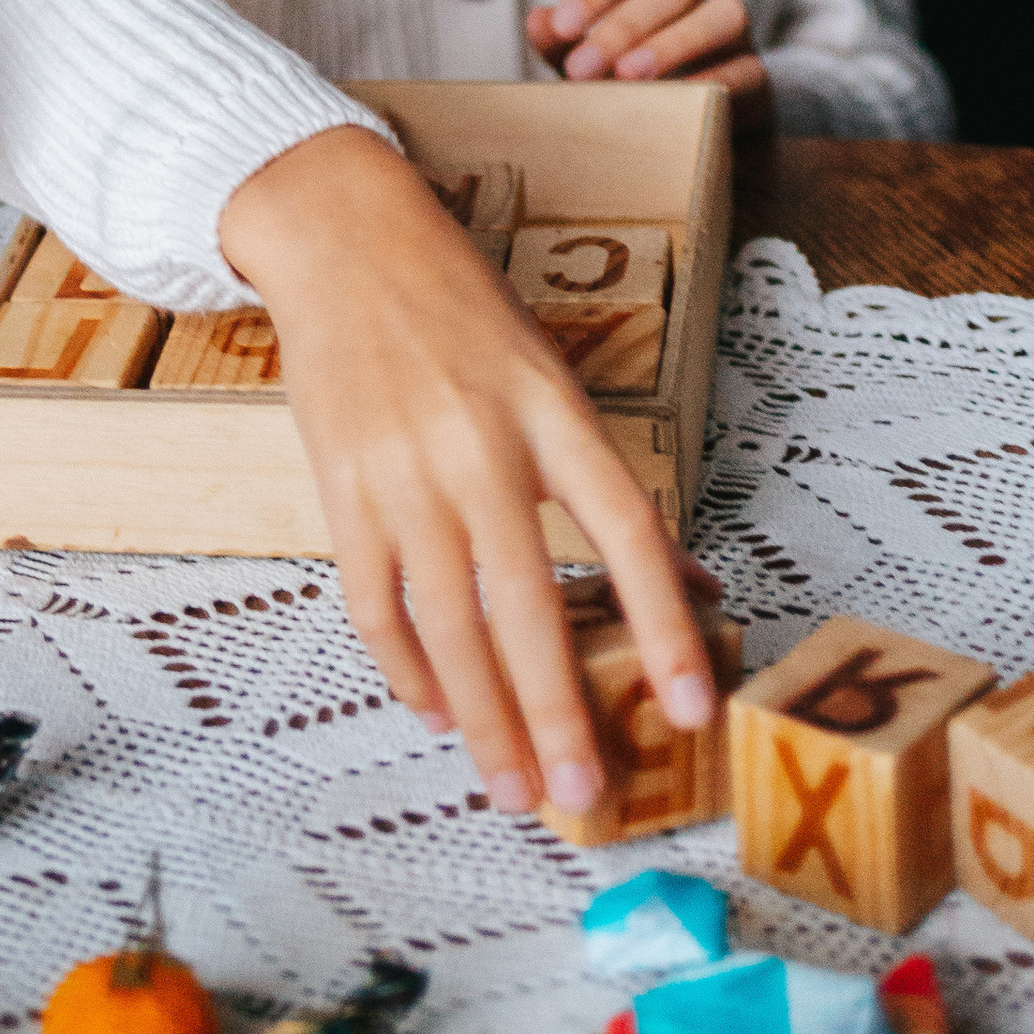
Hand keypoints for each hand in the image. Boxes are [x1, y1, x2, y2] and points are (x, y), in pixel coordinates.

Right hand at [220, 127, 719, 814]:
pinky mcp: (341, 489)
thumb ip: (602, 480)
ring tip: (513, 785)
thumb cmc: (462, 308)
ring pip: (448, 624)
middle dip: (557, 711)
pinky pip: (376, 604)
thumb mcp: (549, 373)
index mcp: (549, 408)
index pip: (624, 531)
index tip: (692, 702)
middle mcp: (479, 444)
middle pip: (527, 603)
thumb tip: (688, 580)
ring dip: (483, 718)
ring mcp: (403, 471)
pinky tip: (438, 710)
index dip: (663, 623)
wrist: (346, 239)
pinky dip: (408, 670)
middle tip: (582, 793)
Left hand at [527, 0, 769, 129]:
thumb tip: (538, 20)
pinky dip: (714, 82)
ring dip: (674, 43)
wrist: (685, 131)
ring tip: (630, 78)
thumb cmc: (627, 85)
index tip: (562, 27)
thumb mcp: (587, 65)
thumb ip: (563, 45)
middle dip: (624, 26)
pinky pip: (746, 67)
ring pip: (720, 13)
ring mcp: (729, 32)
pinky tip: (678, 102)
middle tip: (583, 70)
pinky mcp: (754, 74)